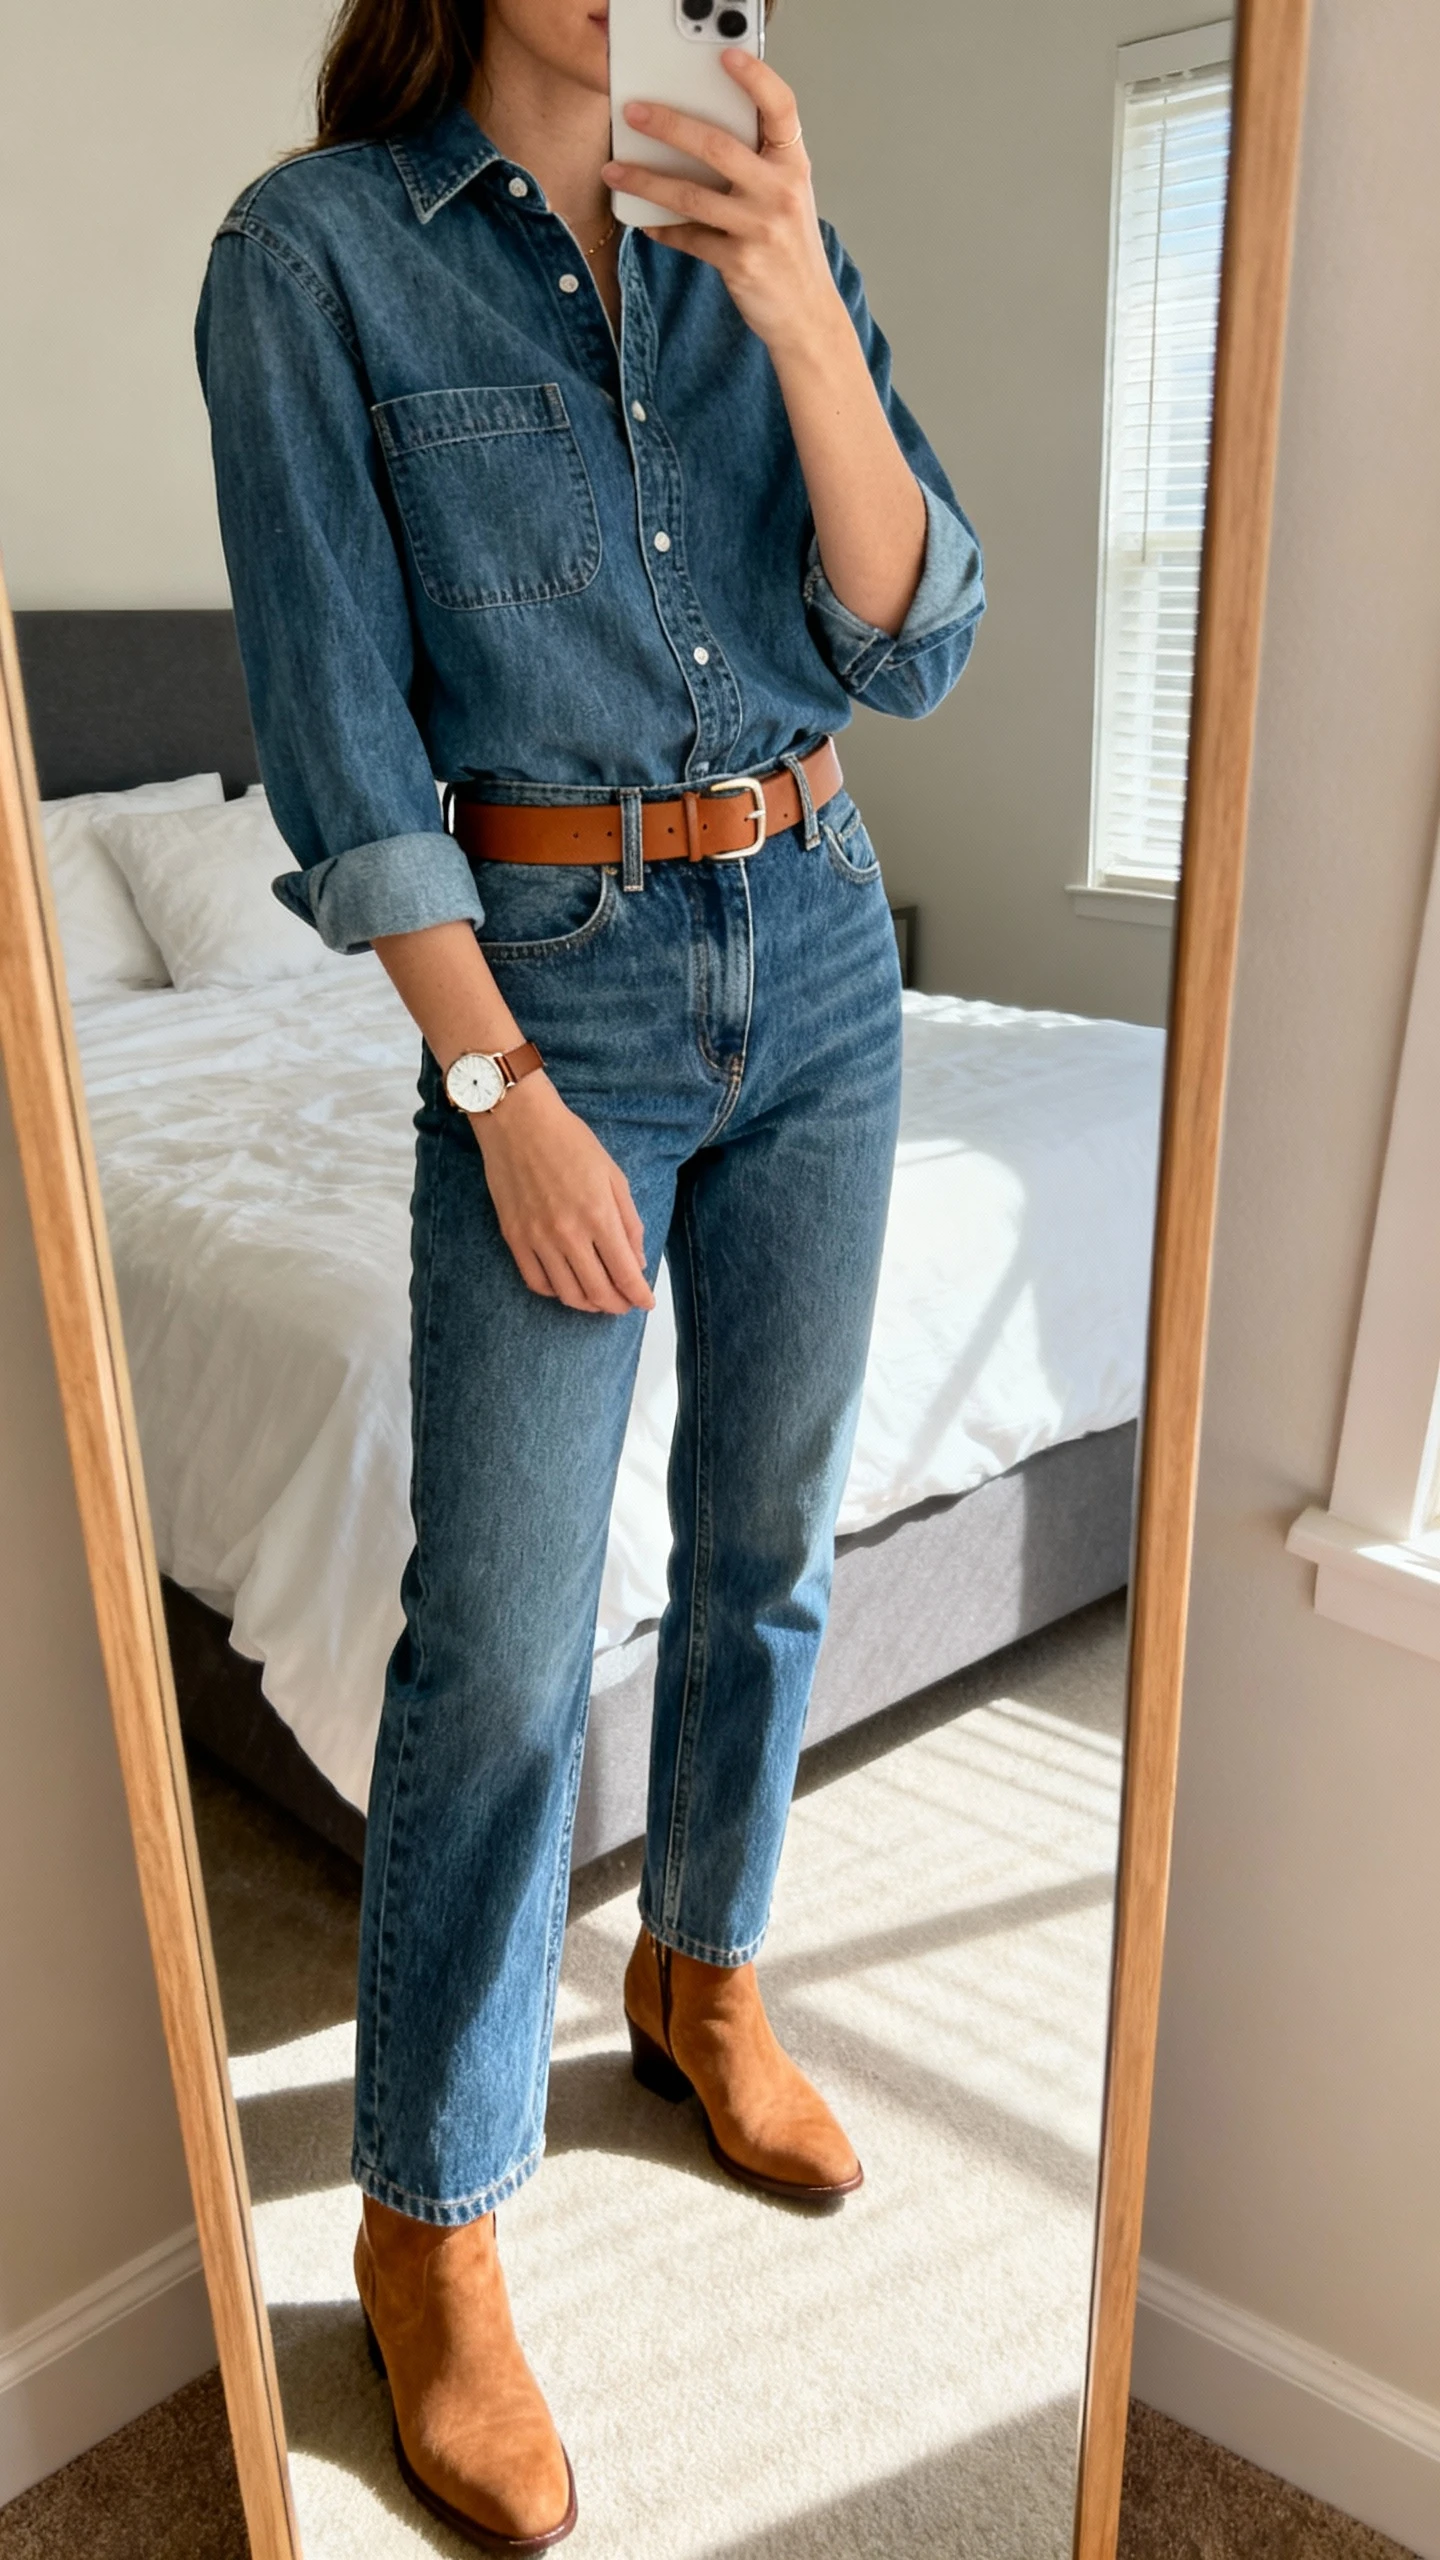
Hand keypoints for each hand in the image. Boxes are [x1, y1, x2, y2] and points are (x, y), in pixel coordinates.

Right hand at [473, 1073, 654, 1316]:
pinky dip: (556, 1292)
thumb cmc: (569, 1141)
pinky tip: (567, 1286)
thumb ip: (629, 1221)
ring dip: (588, 1304)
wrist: (518, 1122)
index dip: (639, 1295)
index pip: (625, 1273)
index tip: (646, 1302)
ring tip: (599, 1300)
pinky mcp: (514, 1237)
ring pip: (567, 1294)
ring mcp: (538, 1238)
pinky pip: (536, 1281)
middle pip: (598, 1291)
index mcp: (599, 1215)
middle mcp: (568, 1233)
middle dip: (617, 1305)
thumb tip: (637, 1260)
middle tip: (625, 1303)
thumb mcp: (613, 1175)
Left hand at [603, 55, 840, 359]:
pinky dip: (662, 229)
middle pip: (717, 146)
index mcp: (794, 164)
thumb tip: (692, 133)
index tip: (726, 56)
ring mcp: (760, 228)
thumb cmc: (789, 246)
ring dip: (645, 180)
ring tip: (614, 170)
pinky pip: (688, 238)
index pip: (781, 108)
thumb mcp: (785, 195)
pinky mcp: (740, 263)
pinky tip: (643, 221)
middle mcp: (780, 191)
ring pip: (691, 195)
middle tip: (634, 112)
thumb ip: (756, 163)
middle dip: (669, 125)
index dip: (756, 78)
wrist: (807, 313)